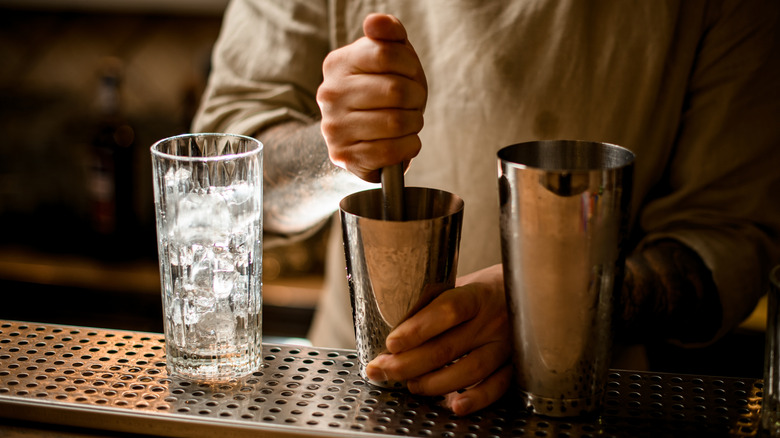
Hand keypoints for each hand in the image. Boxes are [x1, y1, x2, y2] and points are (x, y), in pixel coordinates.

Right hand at [316, 13, 427, 182]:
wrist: (362, 138)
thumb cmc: (382, 90)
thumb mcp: (389, 57)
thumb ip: (388, 33)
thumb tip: (374, 23)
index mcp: (338, 64)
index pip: (385, 54)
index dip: (410, 66)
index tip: (411, 75)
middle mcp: (329, 95)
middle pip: (395, 91)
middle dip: (416, 98)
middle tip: (413, 103)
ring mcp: (334, 128)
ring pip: (396, 123)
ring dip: (414, 124)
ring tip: (407, 122)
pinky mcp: (344, 157)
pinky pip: (391, 151)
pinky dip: (409, 146)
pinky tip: (404, 142)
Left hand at [365, 264, 512, 415]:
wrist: (524, 293)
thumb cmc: (482, 291)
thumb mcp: (457, 285)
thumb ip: (430, 305)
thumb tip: (391, 330)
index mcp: (477, 294)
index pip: (448, 310)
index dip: (418, 329)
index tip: (391, 343)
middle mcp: (493, 320)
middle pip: (449, 347)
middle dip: (409, 363)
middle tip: (383, 369)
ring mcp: (505, 345)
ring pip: (470, 370)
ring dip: (434, 383)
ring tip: (411, 384)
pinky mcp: (514, 365)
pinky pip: (496, 387)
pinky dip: (475, 399)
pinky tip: (454, 405)